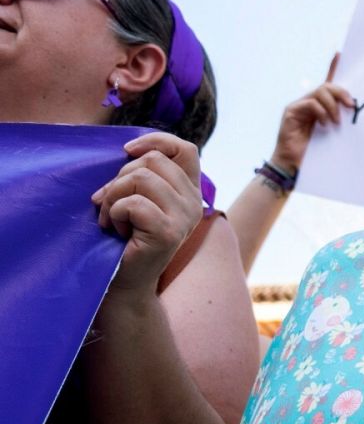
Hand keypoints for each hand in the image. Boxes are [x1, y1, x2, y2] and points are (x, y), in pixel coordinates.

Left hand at [90, 132, 204, 294]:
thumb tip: (130, 150)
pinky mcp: (169, 232)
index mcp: (190, 191)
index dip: (156, 140)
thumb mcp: (140, 199)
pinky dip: (113, 213)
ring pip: (141, 178)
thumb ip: (144, 175)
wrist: (124, 282)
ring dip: (113, 196)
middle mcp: (194, 202)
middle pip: (153, 160)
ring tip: (110, 217)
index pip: (185, 149)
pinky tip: (114, 229)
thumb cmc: (125, 239)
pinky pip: (133, 203)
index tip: (127, 151)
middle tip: (108, 202)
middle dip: (120, 177)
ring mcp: (185, 217)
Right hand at [271, 53, 352, 173]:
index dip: (333, 66)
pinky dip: (321, 112)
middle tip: (352, 106)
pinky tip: (325, 124)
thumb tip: (357, 112)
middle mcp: (310, 101)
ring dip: (333, 105)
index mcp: (321, 105)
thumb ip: (342, 121)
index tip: (340, 53)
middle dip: (342, 93)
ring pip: (320, 92)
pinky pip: (310, 103)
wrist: (294, 165)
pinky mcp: (291, 111)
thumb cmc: (317, 152)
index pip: (329, 83)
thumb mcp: (335, 134)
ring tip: (337, 122)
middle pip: (327, 86)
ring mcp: (300, 105)